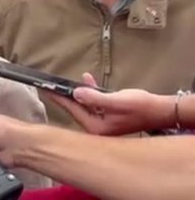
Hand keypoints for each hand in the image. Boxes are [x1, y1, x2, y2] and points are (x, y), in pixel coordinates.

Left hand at [46, 73, 172, 135]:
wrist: (161, 110)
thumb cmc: (141, 106)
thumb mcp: (117, 101)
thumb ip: (95, 98)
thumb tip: (76, 93)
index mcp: (97, 128)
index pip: (73, 110)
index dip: (59, 97)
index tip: (45, 88)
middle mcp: (97, 129)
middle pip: (76, 108)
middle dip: (65, 95)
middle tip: (50, 84)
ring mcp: (102, 124)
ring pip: (84, 105)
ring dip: (80, 91)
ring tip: (73, 79)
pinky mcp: (108, 117)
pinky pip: (94, 103)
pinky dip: (91, 92)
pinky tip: (89, 80)